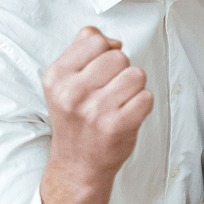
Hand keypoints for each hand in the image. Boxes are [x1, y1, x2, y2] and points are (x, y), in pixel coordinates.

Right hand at [40, 26, 153, 203]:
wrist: (77, 165)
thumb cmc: (76, 119)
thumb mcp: (65, 83)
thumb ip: (82, 51)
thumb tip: (109, 39)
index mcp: (56, 77)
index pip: (96, 40)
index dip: (106, 51)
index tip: (100, 70)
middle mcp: (72, 92)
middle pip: (119, 56)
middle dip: (121, 71)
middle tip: (110, 92)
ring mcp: (95, 110)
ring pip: (137, 74)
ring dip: (134, 88)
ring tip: (119, 103)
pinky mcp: (117, 126)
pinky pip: (147, 97)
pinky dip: (142, 105)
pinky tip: (127, 116)